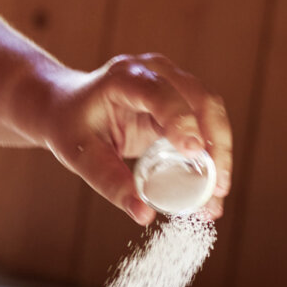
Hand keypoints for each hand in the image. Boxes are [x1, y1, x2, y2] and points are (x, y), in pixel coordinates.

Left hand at [17, 52, 231, 226]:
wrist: (66, 106)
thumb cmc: (71, 126)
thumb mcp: (81, 155)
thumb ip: (111, 182)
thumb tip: (144, 214)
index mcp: (124, 78)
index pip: (160, 93)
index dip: (181, 120)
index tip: (195, 153)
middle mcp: (154, 72)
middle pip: (200, 99)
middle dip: (214, 144)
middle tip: (217, 188)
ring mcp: (172, 81)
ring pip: (211, 110)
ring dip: (220, 151)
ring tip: (217, 194)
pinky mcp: (181, 99)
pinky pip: (206, 122)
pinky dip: (213, 152)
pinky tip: (212, 185)